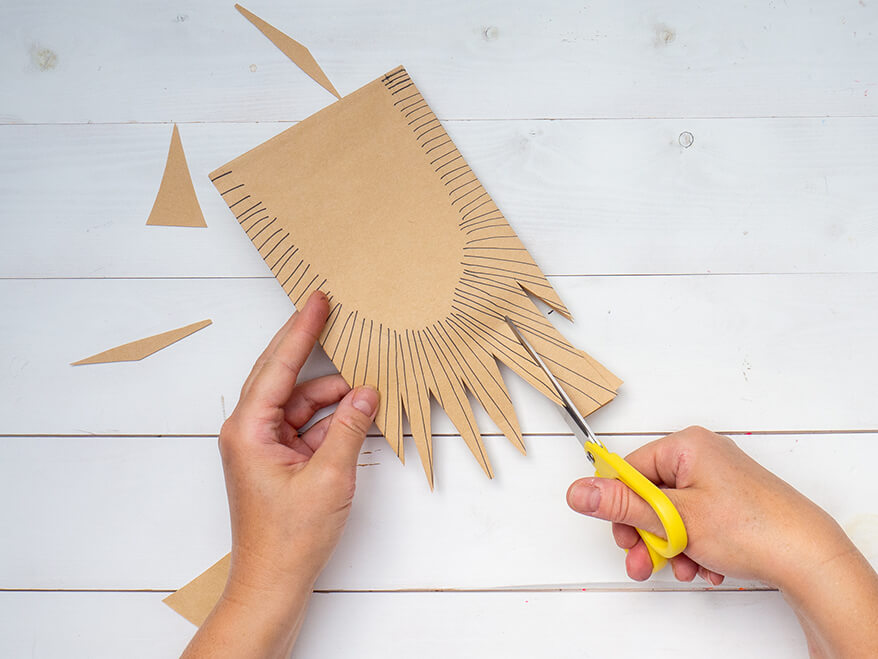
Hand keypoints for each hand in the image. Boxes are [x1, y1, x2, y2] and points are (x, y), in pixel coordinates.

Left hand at [183, 291, 378, 657]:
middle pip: (282, 375)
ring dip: (332, 395)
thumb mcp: (329, 477)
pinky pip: (306, 425)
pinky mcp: (278, 460)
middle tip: (330, 312)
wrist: (273, 584)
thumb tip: (366, 393)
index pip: (278, 365)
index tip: (317, 300)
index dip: (301, 330)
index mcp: (249, 429)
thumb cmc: (288, 539)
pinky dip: (331, 419)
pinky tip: (357, 413)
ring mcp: (264, 445)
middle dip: (309, 346)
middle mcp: (250, 431)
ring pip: (300, 402)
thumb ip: (349, 428)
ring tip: (367, 386)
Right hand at [567, 426, 877, 656]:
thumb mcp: (674, 518)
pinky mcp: (731, 500)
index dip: (621, 507)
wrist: (808, 556)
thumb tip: (580, 491)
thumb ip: (622, 505)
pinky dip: (694, 545)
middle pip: (650, 494)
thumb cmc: (751, 528)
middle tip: (646, 561)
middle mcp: (702, 456)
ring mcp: (718, 479)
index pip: (630, 469)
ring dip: (671, 546)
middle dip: (647, 534)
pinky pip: (696, 520)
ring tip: (684, 567)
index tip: (623, 534)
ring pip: (673, 513)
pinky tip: (704, 565)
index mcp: (686, 446)